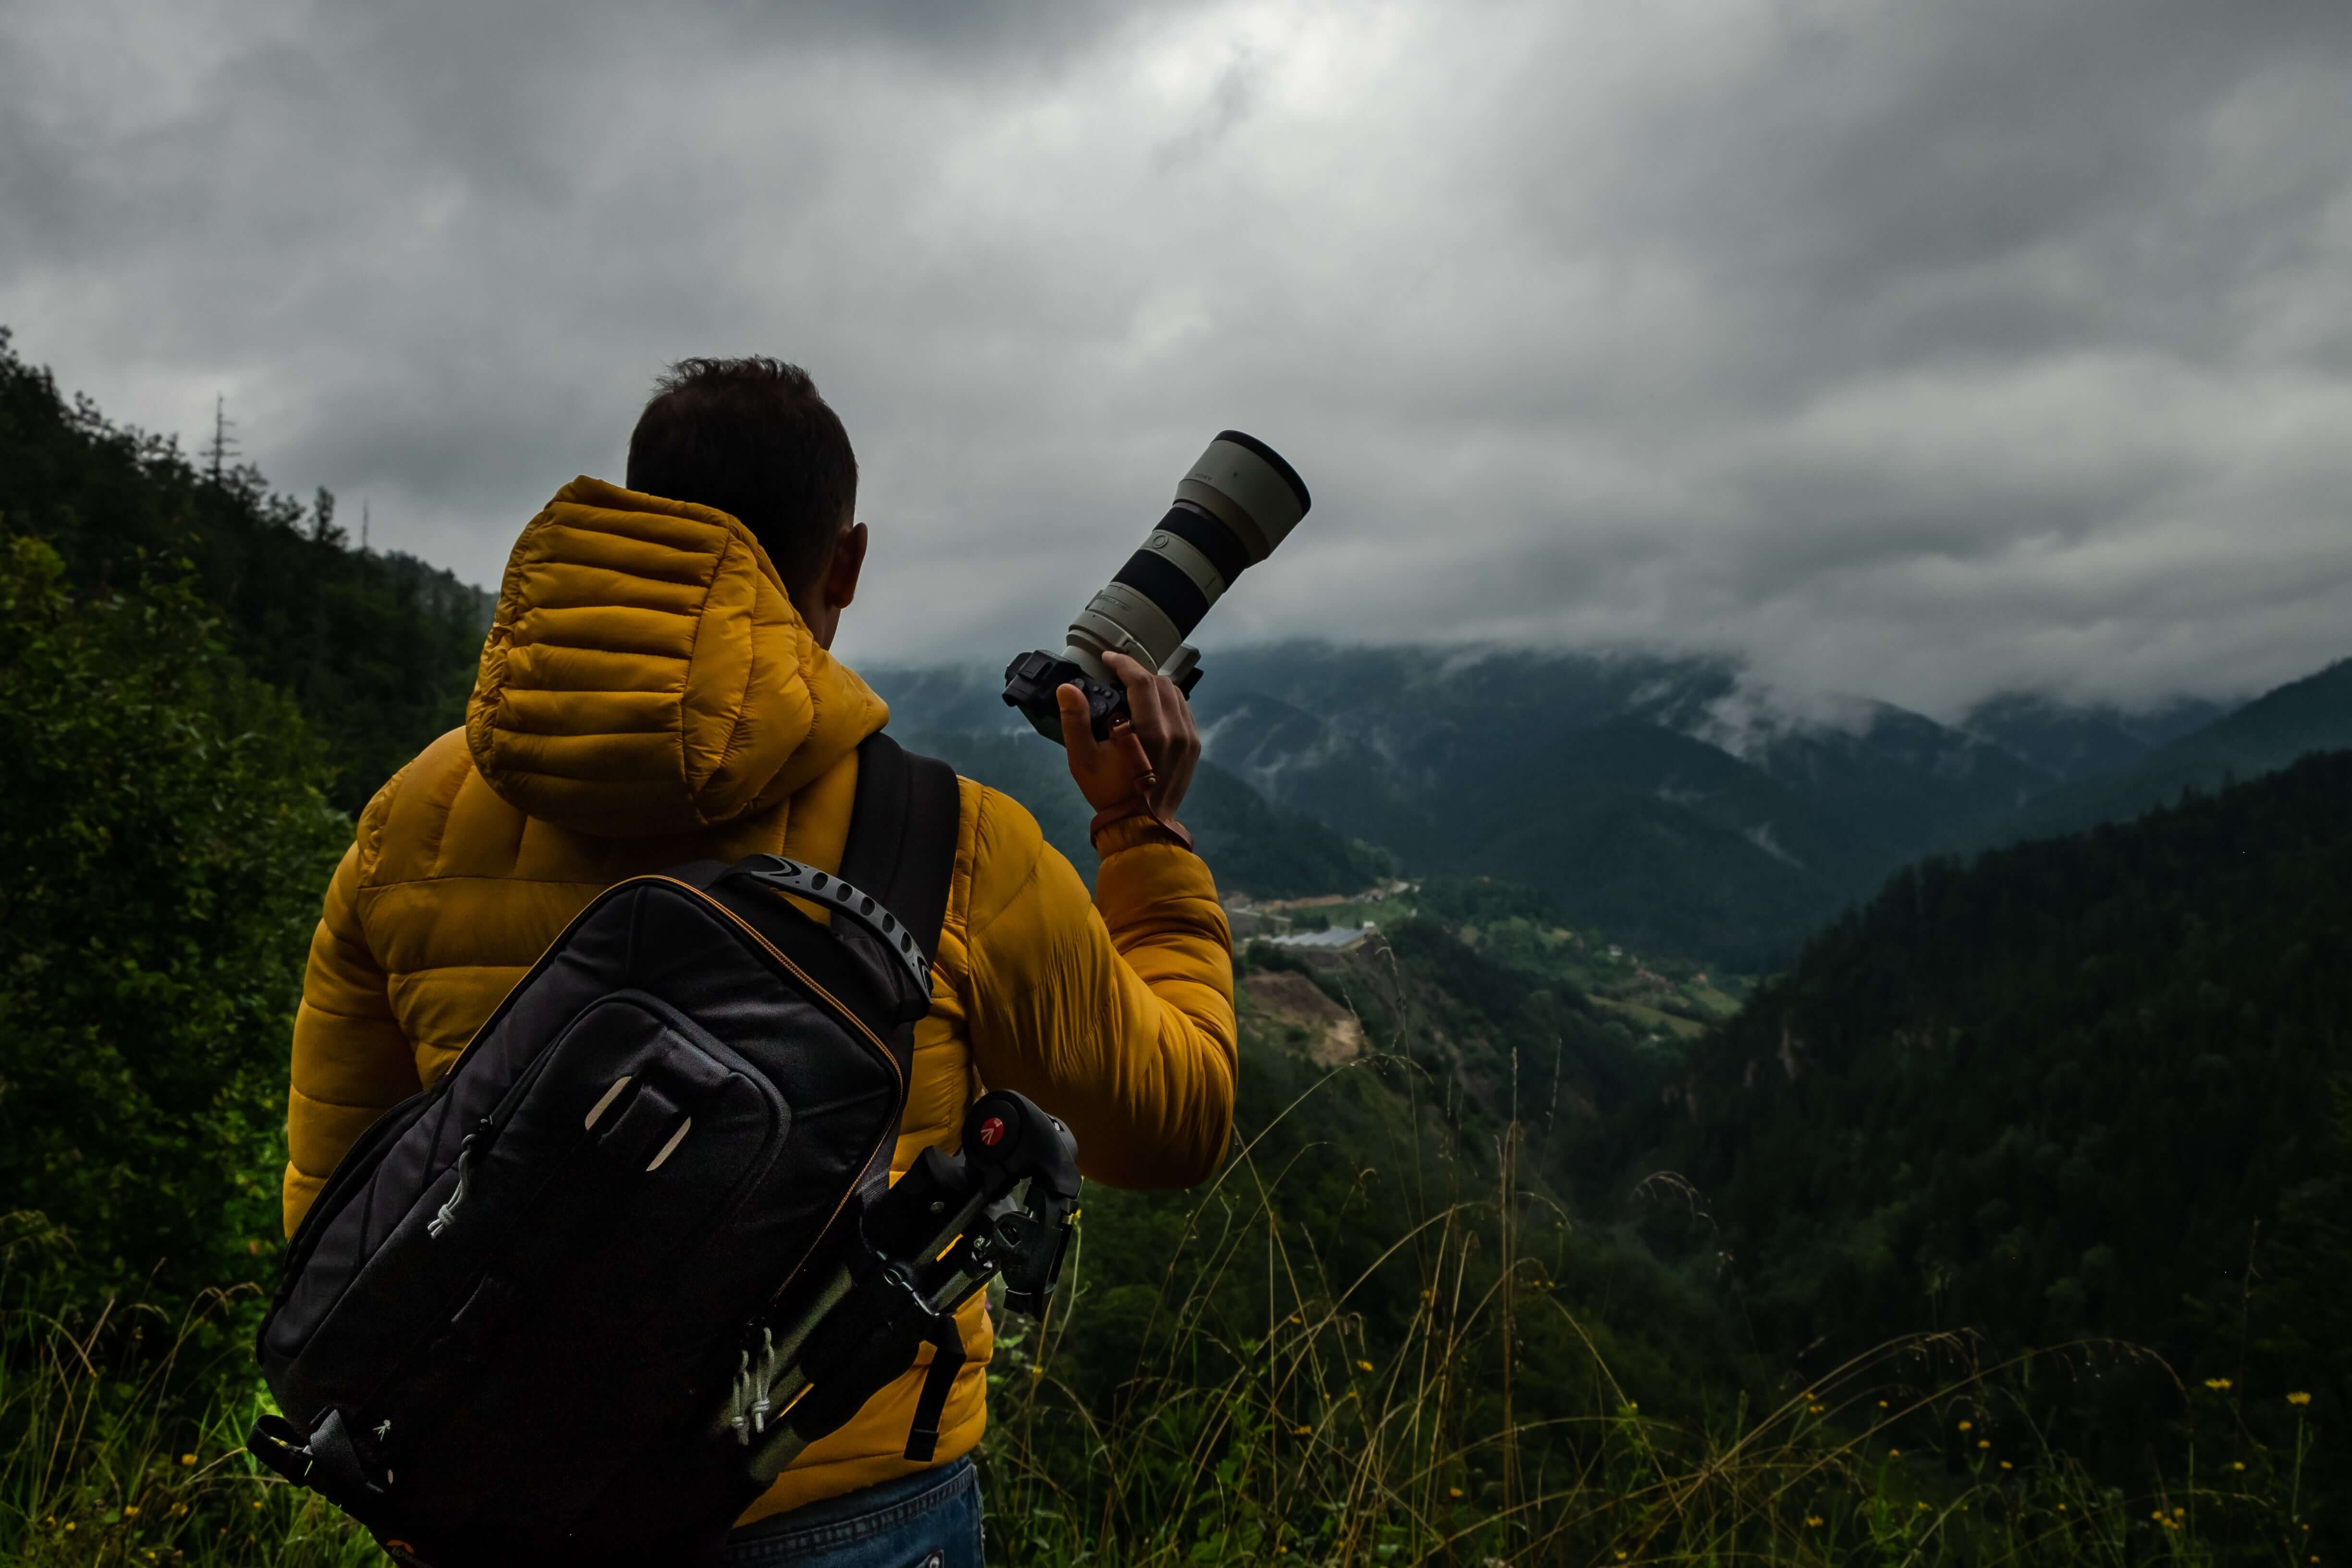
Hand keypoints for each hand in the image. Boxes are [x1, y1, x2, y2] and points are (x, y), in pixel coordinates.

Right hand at [1057, 651, 1201, 822]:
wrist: (1141, 826)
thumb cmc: (1109, 793)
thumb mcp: (1083, 760)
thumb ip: (1075, 721)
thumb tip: (1067, 688)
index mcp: (1150, 732)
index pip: (1142, 681)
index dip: (1123, 664)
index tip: (1108, 658)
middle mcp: (1176, 731)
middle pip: (1160, 683)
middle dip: (1137, 674)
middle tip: (1116, 677)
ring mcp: (1189, 739)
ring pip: (1176, 694)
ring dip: (1154, 686)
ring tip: (1133, 690)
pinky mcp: (1194, 747)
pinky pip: (1184, 711)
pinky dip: (1168, 702)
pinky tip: (1152, 708)